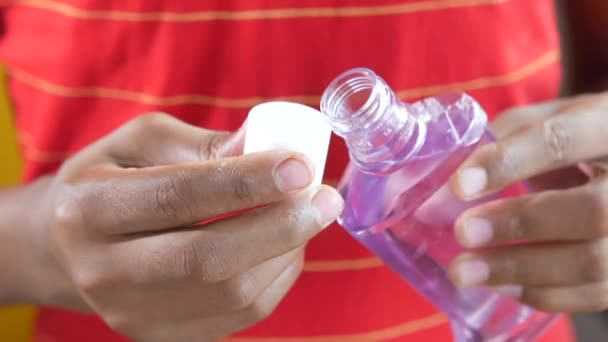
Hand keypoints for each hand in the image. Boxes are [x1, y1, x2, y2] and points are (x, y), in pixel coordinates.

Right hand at [25, 113, 343, 340]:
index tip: (300, 167)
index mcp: (90, 209)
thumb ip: (202, 146)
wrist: (67, 247)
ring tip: (309, 216)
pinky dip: (276, 278)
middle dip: (280, 227)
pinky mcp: (162, 336)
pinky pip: (239, 315)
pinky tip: (286, 247)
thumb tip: (268, 151)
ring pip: (233, 294)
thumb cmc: (110, 181)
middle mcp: (105, 271)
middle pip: (209, 259)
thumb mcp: (141, 143)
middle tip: (325, 198)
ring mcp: (133, 314)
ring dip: (286, 252)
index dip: (246, 183)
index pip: (178, 198)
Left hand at [448, 92, 607, 312]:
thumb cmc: (576, 136)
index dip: (510, 162)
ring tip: (466, 271)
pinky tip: (500, 285)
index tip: (460, 185)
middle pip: (593, 211)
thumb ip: (506, 135)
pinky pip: (595, 294)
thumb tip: (449, 176)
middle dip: (520, 224)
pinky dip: (543, 293)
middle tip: (463, 233)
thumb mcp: (550, 116)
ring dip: (521, 270)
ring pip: (595, 262)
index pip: (564, 140)